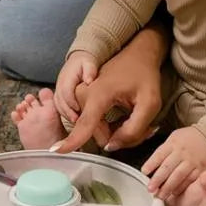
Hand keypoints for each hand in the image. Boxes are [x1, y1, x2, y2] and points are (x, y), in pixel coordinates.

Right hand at [54, 51, 97, 122]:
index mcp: (67, 77)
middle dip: (68, 111)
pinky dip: (64, 112)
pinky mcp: (59, 94)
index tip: (79, 109)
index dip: (71, 102)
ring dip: (65, 114)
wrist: (78, 60)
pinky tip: (73, 118)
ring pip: (57, 104)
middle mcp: (60, 84)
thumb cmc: (85, 63)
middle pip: (60, 100)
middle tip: (77, 121)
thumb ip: (89, 71)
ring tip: (75, 122)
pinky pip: (58, 105)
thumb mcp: (89, 63)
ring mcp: (58, 89)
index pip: (66, 92)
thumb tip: (89, 81)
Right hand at [55, 34, 163, 153]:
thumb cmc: (145, 76)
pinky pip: (94, 122)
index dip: (72, 142)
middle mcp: (84, 94)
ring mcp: (82, 96)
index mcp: (99, 94)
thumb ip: (133, 130)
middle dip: (120, 136)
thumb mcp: (150, 104)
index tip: (55, 152)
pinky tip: (127, 117)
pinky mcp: (84, 98)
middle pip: (97, 132)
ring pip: (96, 129)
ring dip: (117, 131)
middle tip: (146, 127)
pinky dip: (111, 125)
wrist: (137, 54)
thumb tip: (111, 146)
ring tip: (138, 120)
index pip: (85, 124)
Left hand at [141, 126, 205, 198]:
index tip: (144, 172)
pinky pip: (190, 180)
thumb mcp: (173, 138)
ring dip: (168, 187)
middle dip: (157, 180)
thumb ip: (163, 151)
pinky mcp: (200, 169)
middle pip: (168, 167)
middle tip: (150, 189)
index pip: (160, 154)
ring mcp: (192, 162)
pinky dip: (182, 188)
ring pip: (178, 176)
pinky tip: (174, 193)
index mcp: (173, 143)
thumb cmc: (188, 138)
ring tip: (160, 196)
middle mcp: (182, 153)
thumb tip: (150, 166)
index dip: (151, 164)